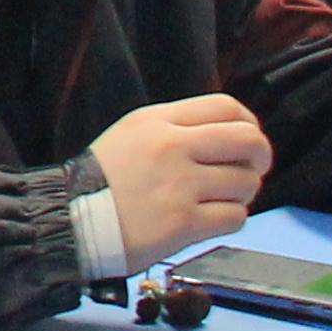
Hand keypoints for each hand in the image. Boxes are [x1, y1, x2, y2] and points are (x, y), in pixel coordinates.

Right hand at [86, 91, 273, 261]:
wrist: (71, 220)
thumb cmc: (101, 180)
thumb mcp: (131, 134)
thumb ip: (176, 128)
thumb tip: (230, 137)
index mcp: (157, 121)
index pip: (226, 107)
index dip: (248, 123)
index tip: (247, 139)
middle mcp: (171, 148)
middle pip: (248, 140)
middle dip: (260, 156)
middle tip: (253, 169)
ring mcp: (179, 186)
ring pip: (246, 182)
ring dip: (242, 193)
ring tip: (221, 199)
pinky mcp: (184, 223)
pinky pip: (235, 217)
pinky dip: (229, 219)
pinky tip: (209, 219)